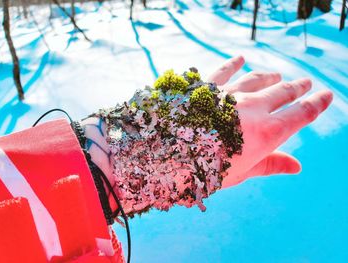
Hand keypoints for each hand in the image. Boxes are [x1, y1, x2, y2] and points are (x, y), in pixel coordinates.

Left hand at [208, 56, 332, 187]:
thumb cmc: (206, 171)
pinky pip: (222, 71)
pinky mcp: (205, 87)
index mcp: (266, 133)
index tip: (326, 95)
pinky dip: (232, 64)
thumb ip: (270, 165)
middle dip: (296, 88)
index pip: (301, 115)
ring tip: (277, 74)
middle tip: (305, 83)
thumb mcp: (242, 173)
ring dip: (269, 76)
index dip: (316, 104)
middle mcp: (252, 108)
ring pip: (256, 79)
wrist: (167, 155)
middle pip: (282, 93)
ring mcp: (229, 94)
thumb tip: (296, 165)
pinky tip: (239, 59)